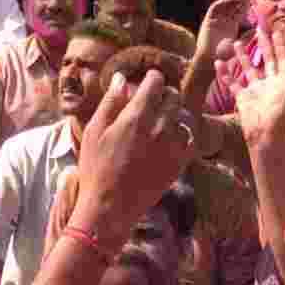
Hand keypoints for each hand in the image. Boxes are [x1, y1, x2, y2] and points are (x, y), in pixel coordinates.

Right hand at [65, 68, 193, 245]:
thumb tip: (121, 77)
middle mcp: (160, 127)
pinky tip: (170, 139)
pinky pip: (190, 139)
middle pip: (173, 96)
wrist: (110, 207)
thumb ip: (110, 102)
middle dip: (164, 94)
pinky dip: (182, 134)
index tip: (148, 81)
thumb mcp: (94, 131)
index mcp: (136, 116)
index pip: (156, 83)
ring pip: (184, 116)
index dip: (152, 78)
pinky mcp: (179, 163)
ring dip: (174, 114)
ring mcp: (173, 146)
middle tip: (153, 102)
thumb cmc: (96, 168)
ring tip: (160, 122)